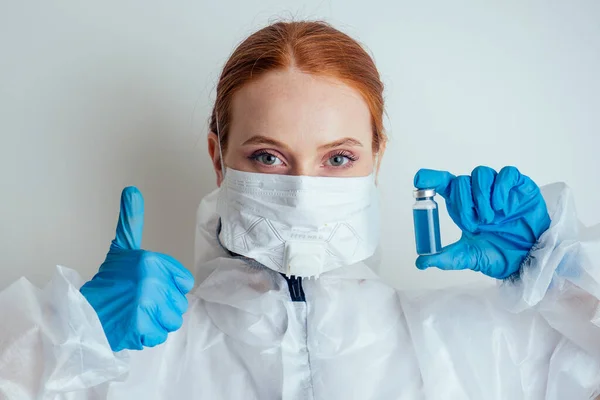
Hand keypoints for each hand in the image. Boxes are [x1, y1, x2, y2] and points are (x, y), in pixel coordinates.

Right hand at [80, 187, 193, 350]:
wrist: (82, 312)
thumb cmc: (107, 282)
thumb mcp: (122, 249)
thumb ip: (131, 221)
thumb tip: (132, 190)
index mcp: (151, 261)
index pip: (184, 282)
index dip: (169, 287)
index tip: (149, 287)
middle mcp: (151, 280)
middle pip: (180, 304)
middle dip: (162, 306)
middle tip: (140, 302)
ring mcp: (146, 304)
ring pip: (172, 321)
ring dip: (156, 322)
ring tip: (136, 313)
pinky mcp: (140, 326)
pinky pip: (158, 336)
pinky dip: (146, 336)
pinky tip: (131, 326)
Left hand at [413, 166, 550, 278]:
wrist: (530, 259)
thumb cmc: (499, 254)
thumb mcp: (469, 257)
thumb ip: (446, 258)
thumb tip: (420, 263)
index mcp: (462, 207)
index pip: (443, 184)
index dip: (431, 178)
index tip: (420, 180)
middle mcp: (477, 194)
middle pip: (460, 181)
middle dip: (463, 202)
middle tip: (474, 224)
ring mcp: (498, 189)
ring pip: (481, 174)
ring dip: (481, 196)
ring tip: (491, 218)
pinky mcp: (519, 186)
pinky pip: (507, 174)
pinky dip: (501, 188)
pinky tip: (503, 208)